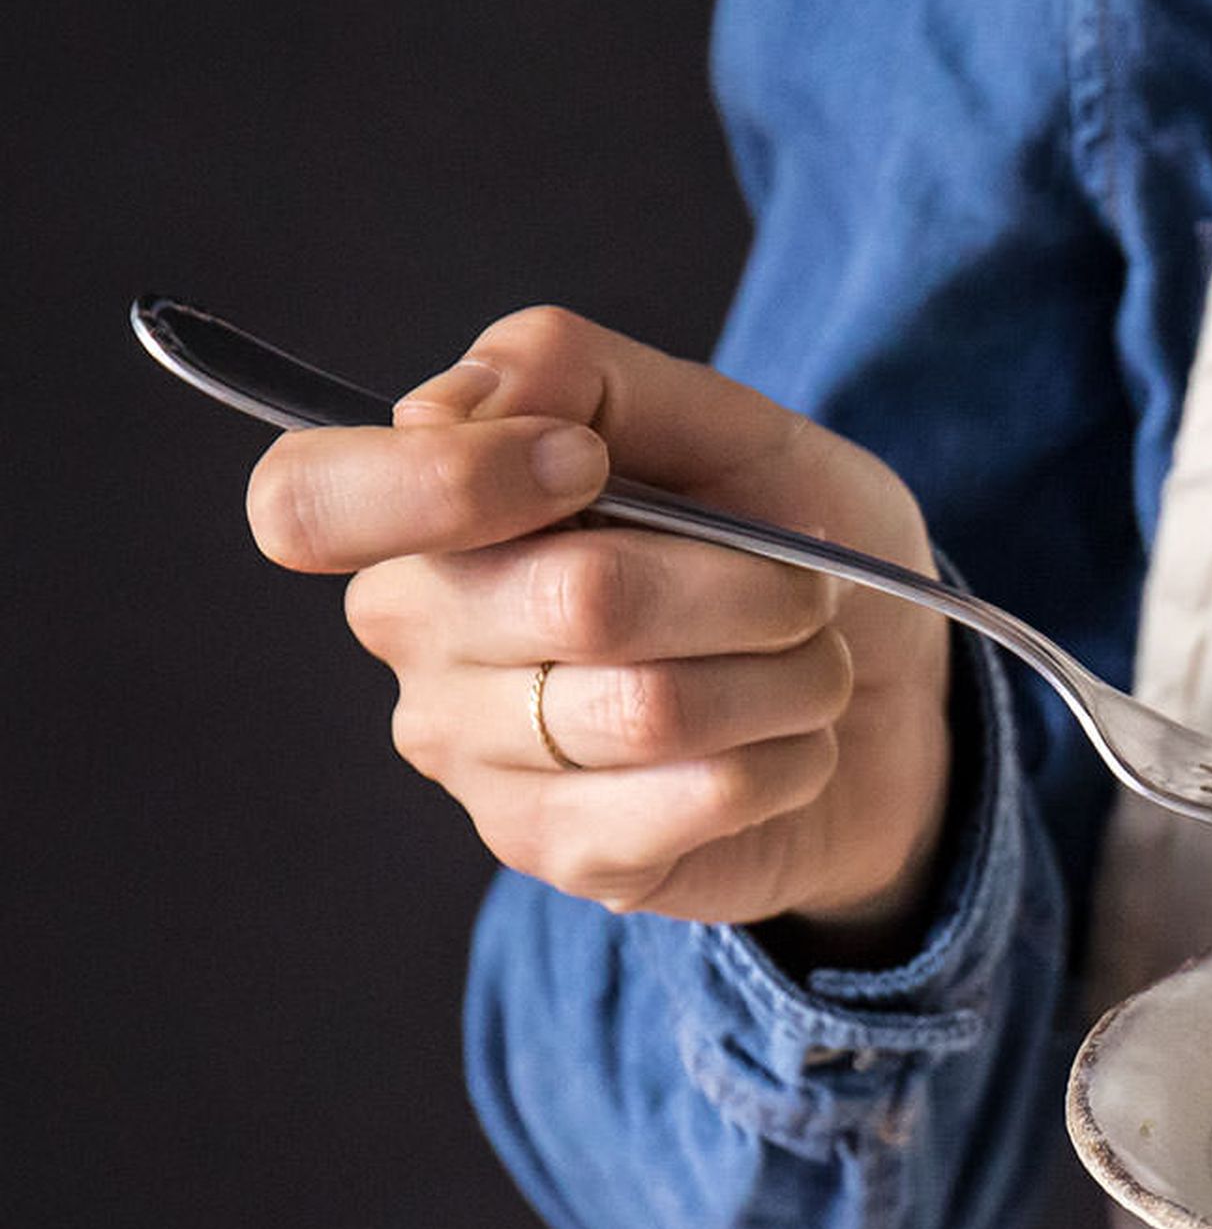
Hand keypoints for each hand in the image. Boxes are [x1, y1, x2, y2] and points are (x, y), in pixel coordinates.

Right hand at [247, 306, 952, 956]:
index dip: (457, 479)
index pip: (309, 500)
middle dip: (743, 583)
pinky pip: (700, 795)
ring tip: (811, 665)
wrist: (884, 697)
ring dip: (789, 676)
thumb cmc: (781, 545)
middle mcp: (416, 636)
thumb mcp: (715, 421)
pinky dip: (791, 758)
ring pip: (653, 707)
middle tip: (802, 587)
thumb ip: (572, 374)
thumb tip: (444, 404)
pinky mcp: (561, 854)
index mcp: (418, 515)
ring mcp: (474, 760)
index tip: (591, 466)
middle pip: (576, 598)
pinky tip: (789, 748)